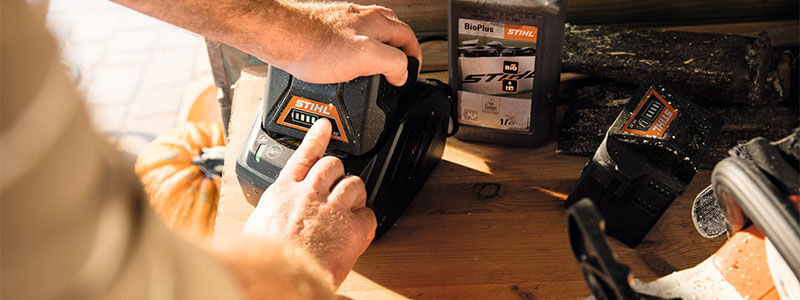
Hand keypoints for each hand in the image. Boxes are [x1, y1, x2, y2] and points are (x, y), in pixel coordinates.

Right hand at [242, 119, 376, 286]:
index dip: (315, 139)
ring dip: (355, 193)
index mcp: (281, 193)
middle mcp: (308, 194)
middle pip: (332, 164)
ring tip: (351, 207)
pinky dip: (367, 223)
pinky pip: (369, 215)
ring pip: (354, 183)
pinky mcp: (351, 227)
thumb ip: (268, 216)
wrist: (281, 278)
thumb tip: (265, 223)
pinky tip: (359, 232)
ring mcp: (331, 208)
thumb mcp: (255, 230)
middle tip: (337, 184)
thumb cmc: (265, 260)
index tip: (324, 126)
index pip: (302, 157)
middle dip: (337, 172)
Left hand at [247, 2, 421, 85]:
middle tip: (394, 74)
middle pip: (390, 34)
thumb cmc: (311, 44)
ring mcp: (341, 22)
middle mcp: (361, 18)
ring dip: (374, 55)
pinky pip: (346, 44)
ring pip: (368, 38)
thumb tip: (402, 72)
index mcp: (377, 21)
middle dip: (396, 54)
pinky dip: (351, 57)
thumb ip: (392, 62)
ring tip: (371, 74)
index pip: (409, 38)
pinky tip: (342, 70)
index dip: (414, 59)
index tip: (410, 75)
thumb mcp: (365, 56)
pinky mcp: (324, 30)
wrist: (276, 36)